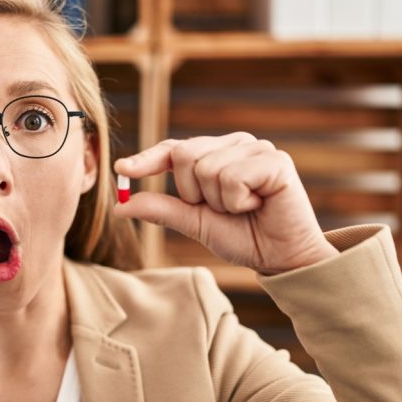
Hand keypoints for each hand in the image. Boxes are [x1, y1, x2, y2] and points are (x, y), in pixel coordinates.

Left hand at [113, 132, 337, 274]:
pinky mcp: (275, 159)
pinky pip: (232, 178)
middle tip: (222, 209)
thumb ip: (161, 210)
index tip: (122, 168)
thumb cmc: (242, 237)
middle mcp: (235, 144)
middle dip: (194, 194)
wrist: (281, 257)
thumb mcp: (194, 223)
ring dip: (219, 202)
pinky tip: (259, 205)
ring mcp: (256, 148)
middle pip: (184, 156)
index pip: (174, 149)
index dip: (147, 158)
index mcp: (215, 154)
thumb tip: (120, 205)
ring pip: (206, 169)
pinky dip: (238, 201)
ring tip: (244, 208)